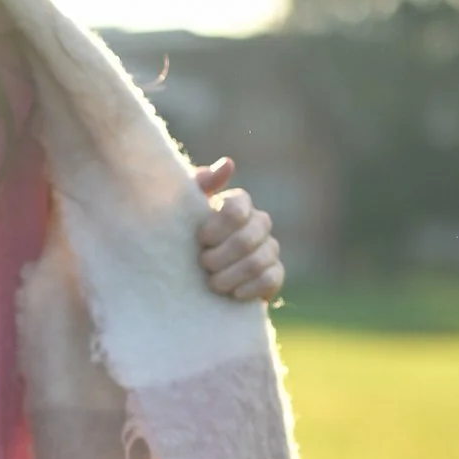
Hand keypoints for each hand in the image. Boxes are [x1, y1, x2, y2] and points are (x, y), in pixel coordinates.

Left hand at [194, 158, 284, 305]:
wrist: (192, 277)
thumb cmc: (184, 236)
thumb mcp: (183, 210)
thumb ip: (201, 185)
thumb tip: (229, 164)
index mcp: (237, 204)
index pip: (238, 207)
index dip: (219, 226)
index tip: (201, 239)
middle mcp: (258, 223)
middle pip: (249, 237)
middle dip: (222, 255)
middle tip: (203, 264)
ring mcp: (269, 248)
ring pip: (260, 259)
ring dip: (232, 275)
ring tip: (213, 283)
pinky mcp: (274, 274)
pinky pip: (272, 279)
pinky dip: (251, 288)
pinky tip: (234, 294)